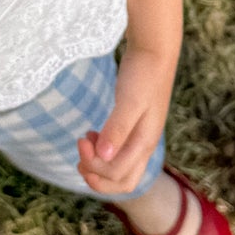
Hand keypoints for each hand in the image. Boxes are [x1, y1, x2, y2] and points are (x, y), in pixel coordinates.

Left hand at [77, 50, 169, 195]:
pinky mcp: (134, 128)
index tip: (81, 139)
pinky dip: (103, 152)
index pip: (118, 174)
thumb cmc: (142, 75)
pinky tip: (92, 134)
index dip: (95, 166)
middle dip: (97, 176)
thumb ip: (118, 128)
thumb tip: (104, 156)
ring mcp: (140, 138)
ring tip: (84, 141)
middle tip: (79, 152)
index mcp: (144, 143)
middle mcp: (144, 146)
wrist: (154, 53)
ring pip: (120, 169)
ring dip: (98, 165)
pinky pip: (118, 153)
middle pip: (123, 181)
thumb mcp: (130, 101)